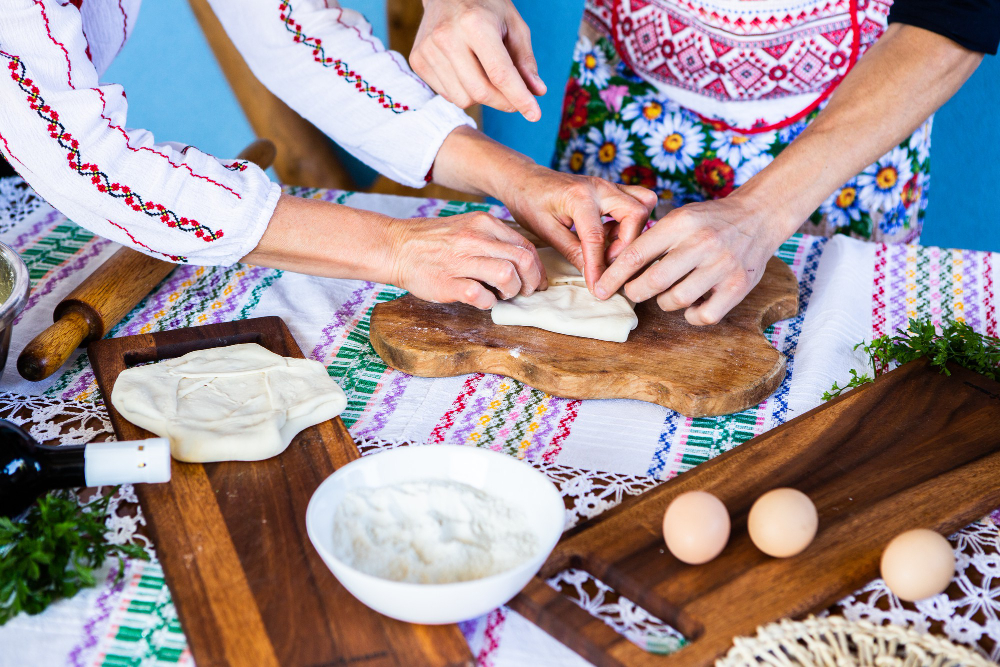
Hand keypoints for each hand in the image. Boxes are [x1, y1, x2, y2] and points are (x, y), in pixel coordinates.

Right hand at [387, 211, 543, 308]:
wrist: (396, 247)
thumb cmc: (434, 242)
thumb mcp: (468, 227)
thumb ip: (494, 239)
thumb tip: (522, 261)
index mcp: (484, 224)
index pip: (526, 246)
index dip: (537, 268)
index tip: (536, 281)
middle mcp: (475, 238)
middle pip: (524, 260)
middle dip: (531, 282)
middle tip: (524, 292)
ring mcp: (461, 260)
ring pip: (507, 275)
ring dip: (511, 291)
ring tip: (502, 295)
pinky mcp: (449, 282)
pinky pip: (481, 296)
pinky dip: (488, 303)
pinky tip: (482, 301)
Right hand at [410, 0, 545, 120]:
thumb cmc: (486, 7)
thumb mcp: (513, 26)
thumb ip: (525, 60)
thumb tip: (537, 92)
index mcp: (474, 24)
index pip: (500, 73)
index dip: (519, 98)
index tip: (535, 114)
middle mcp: (447, 37)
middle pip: (480, 92)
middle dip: (503, 102)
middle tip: (515, 99)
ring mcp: (428, 49)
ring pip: (462, 98)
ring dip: (482, 97)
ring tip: (487, 76)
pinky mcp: (417, 59)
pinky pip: (447, 94)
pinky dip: (463, 90)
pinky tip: (467, 71)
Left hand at [499, 164, 657, 289]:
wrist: (524, 179)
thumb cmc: (530, 202)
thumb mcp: (546, 231)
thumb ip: (572, 252)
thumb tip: (593, 276)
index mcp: (579, 197)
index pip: (597, 236)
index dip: (599, 266)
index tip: (598, 287)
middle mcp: (599, 187)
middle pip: (636, 213)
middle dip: (628, 243)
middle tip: (608, 262)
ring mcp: (608, 185)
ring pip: (643, 203)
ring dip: (634, 230)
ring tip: (610, 248)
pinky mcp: (611, 189)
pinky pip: (636, 201)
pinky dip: (630, 222)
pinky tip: (610, 236)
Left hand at [594, 196, 786, 324]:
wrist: (759, 216)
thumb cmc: (710, 220)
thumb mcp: (679, 217)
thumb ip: (651, 240)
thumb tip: (613, 267)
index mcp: (681, 223)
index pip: (636, 255)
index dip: (613, 276)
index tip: (600, 290)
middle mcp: (702, 243)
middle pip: (653, 281)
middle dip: (635, 292)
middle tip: (633, 292)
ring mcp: (722, 266)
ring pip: (677, 300)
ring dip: (664, 302)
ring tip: (668, 292)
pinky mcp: (738, 286)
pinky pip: (705, 316)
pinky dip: (692, 316)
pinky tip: (691, 304)